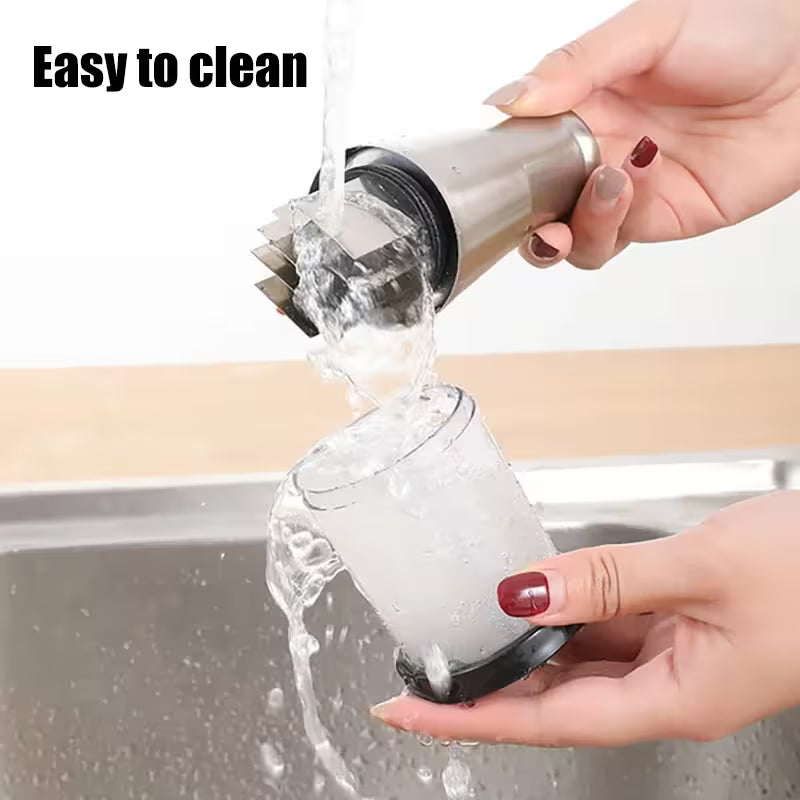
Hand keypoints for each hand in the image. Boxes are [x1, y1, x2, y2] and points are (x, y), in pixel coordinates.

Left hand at [370, 491, 799, 745]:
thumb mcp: (701, 570)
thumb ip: (607, 580)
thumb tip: (524, 590)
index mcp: (676, 699)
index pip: (548, 723)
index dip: (474, 719)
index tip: (412, 715)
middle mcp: (668, 688)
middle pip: (554, 700)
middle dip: (485, 690)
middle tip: (422, 676)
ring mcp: (671, 657)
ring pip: (576, 662)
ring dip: (520, 650)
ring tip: (463, 638)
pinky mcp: (674, 626)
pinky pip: (603, 628)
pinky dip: (562, 615)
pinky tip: (531, 598)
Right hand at [482, 0, 799, 268]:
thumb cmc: (744, 26)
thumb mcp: (649, 28)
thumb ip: (575, 66)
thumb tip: (504, 99)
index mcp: (583, 103)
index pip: (523, 147)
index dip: (506, 166)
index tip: (498, 168)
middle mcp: (598, 150)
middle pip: (538, 206)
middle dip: (526, 219)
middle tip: (534, 210)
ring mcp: (627, 189)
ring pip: (571, 235)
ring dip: (571, 225)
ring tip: (605, 183)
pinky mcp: (660, 217)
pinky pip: (614, 239)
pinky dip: (609, 224)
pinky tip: (629, 186)